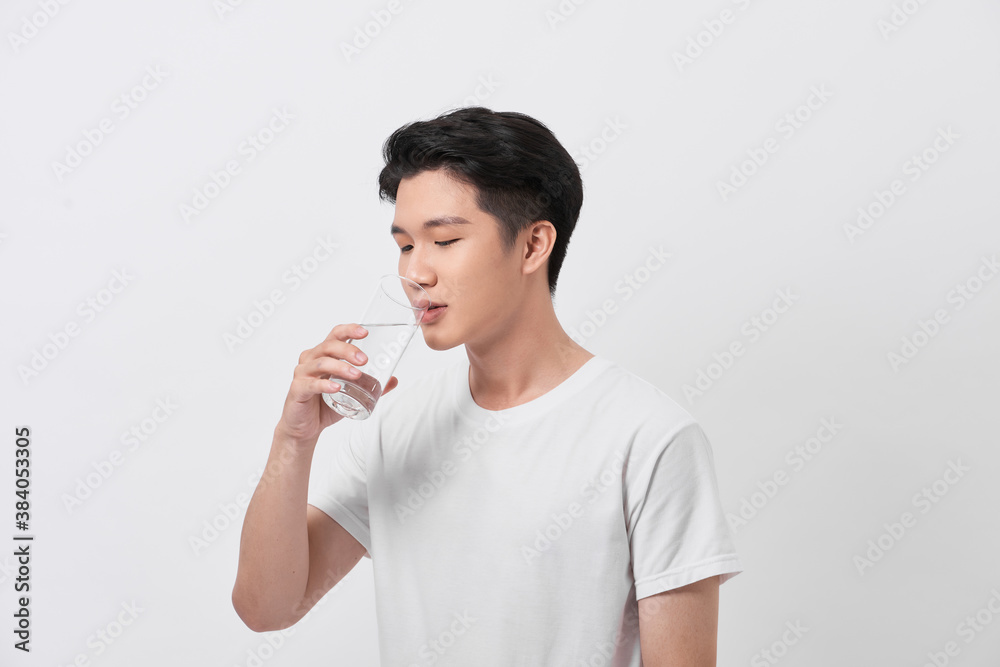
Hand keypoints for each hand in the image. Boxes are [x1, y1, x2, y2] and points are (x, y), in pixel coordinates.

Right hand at [275, 323, 398, 444]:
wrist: (305, 427)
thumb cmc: (324, 405)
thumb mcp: (351, 393)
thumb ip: (371, 386)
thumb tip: (393, 380)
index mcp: (323, 354)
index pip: (335, 335)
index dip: (349, 330)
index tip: (364, 333)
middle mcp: (311, 359)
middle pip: (329, 346)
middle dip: (348, 350)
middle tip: (365, 360)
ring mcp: (302, 374)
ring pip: (321, 362)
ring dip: (340, 366)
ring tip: (356, 375)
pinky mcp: (297, 390)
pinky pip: (311, 384)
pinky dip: (325, 384)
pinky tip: (336, 388)